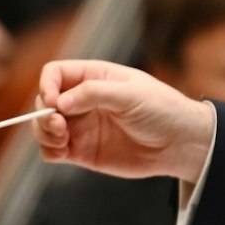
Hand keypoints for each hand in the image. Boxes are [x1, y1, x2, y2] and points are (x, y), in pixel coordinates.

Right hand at [34, 60, 217, 181]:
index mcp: (94, 77)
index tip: (53, 101)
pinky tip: (63, 151)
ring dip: (42, 132)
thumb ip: (94, 94)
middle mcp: (83, 101)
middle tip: (59, 124)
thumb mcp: (131, 94)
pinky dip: (49, 150)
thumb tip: (59, 103)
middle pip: (44, 101)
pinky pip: (53, 151)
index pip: (55, 74)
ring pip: (44, 127)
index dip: (47, 85)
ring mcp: (82, 126)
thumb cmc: (163, 110)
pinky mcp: (83, 151)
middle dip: (43, 112)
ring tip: (61, 137)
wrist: (181, 144)